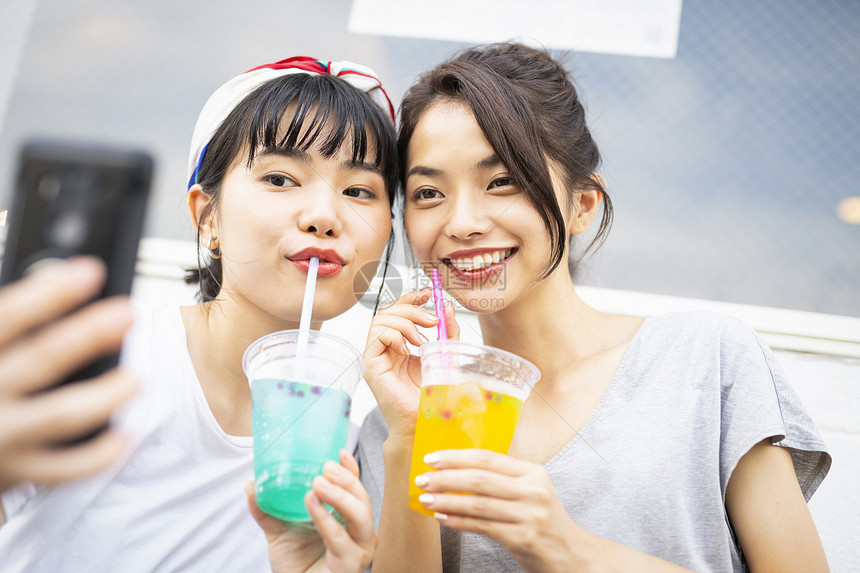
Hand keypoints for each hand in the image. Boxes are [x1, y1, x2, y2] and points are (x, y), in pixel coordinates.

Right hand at [0, 257, 137, 493]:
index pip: (8, 317)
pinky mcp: (17, 471)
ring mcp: (1, 436)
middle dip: (86, 335)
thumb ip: (15, 325)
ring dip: (103, 395)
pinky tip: (126, 435)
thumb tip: (62, 279)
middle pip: (39, 360)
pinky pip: (65, 469)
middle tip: (128, 314)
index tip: (91, 272)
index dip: (50, 293)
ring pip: (59, 416)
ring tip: (137, 378)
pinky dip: (99, 454)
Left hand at [245, 450, 376, 572]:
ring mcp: (359, 548)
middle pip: (363, 498)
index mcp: (346, 517)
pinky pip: (341, 539)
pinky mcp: (352, 564)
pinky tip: (313, 506)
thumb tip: (250, 484)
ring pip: (361, 516)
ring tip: (316, 485)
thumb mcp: (278, 531)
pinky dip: (327, 520)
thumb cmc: (295, 563)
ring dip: (340, 496)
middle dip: (345, 480)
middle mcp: (358, 531)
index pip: (355, 488)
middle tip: (324, 468)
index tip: (339, 452)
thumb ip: (266, 509)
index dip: (350, 469)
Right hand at [363, 289, 458, 441]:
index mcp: (403, 345)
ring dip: (404, 323)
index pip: (400, 312)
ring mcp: (378, 357)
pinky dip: (394, 336)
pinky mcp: (371, 366)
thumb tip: (447, 307)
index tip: (429, 294)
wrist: (426, 422)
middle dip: (412, 309)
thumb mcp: (447, 356)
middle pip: (389, 312)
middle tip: (432, 320)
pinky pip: (376, 337)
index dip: (412, 299)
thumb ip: (448, 333)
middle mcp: (387, 349)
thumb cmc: (434, 396)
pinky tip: (407, 350)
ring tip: (422, 340)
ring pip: (381, 320)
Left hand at [414, 449, 576, 572]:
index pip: (488, 458)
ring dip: (447, 501)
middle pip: (479, 479)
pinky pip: (483, 527)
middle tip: (422, 479)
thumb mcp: (531, 492)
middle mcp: (533, 491)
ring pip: (478, 504)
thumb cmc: (544, 522)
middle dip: (446, 478)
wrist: (572, 556)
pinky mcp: (524, 538)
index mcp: (533, 472)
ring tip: (426, 499)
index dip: (456, 456)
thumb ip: (502, 480)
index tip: (432, 458)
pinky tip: (443, 517)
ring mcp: (530, 515)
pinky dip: (459, 521)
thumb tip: (455, 471)